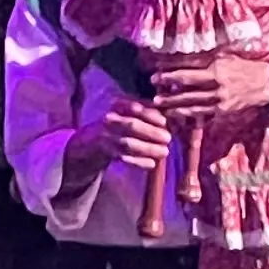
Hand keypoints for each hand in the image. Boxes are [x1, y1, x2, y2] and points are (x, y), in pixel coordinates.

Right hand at [58, 94, 176, 195]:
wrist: (93, 139)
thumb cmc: (121, 122)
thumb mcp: (130, 111)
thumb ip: (150, 111)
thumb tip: (174, 116)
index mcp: (117, 105)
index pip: (134, 107)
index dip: (150, 114)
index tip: (165, 121)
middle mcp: (110, 119)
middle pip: (131, 125)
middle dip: (151, 132)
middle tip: (168, 138)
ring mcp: (106, 136)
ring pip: (128, 143)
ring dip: (148, 148)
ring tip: (164, 152)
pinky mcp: (106, 152)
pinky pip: (124, 158)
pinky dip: (138, 162)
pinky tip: (151, 164)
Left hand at [148, 53, 268, 126]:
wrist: (268, 84)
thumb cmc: (244, 67)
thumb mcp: (225, 57)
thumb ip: (205, 60)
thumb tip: (180, 59)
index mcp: (217, 69)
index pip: (189, 71)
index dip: (170, 73)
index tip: (155, 74)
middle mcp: (218, 85)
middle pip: (188, 89)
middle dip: (168, 91)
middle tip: (153, 92)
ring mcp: (221, 100)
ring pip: (193, 104)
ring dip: (175, 106)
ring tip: (160, 106)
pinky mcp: (224, 111)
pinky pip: (203, 114)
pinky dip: (188, 114)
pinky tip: (177, 114)